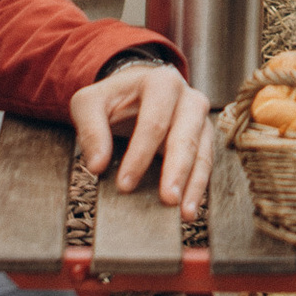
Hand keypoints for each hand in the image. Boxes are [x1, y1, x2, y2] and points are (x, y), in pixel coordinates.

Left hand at [71, 61, 214, 214]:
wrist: (135, 89)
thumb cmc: (113, 98)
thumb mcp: (90, 103)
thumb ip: (91, 129)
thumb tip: (97, 165)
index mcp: (161, 83)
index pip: (154, 123)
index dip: (140, 155)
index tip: (125, 184)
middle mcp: (188, 98)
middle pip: (185, 138)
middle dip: (177, 171)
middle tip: (168, 199)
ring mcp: (200, 119)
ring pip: (202, 153)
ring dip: (194, 184)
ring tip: (184, 212)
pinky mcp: (204, 138)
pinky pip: (206, 163)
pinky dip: (198, 186)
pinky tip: (190, 207)